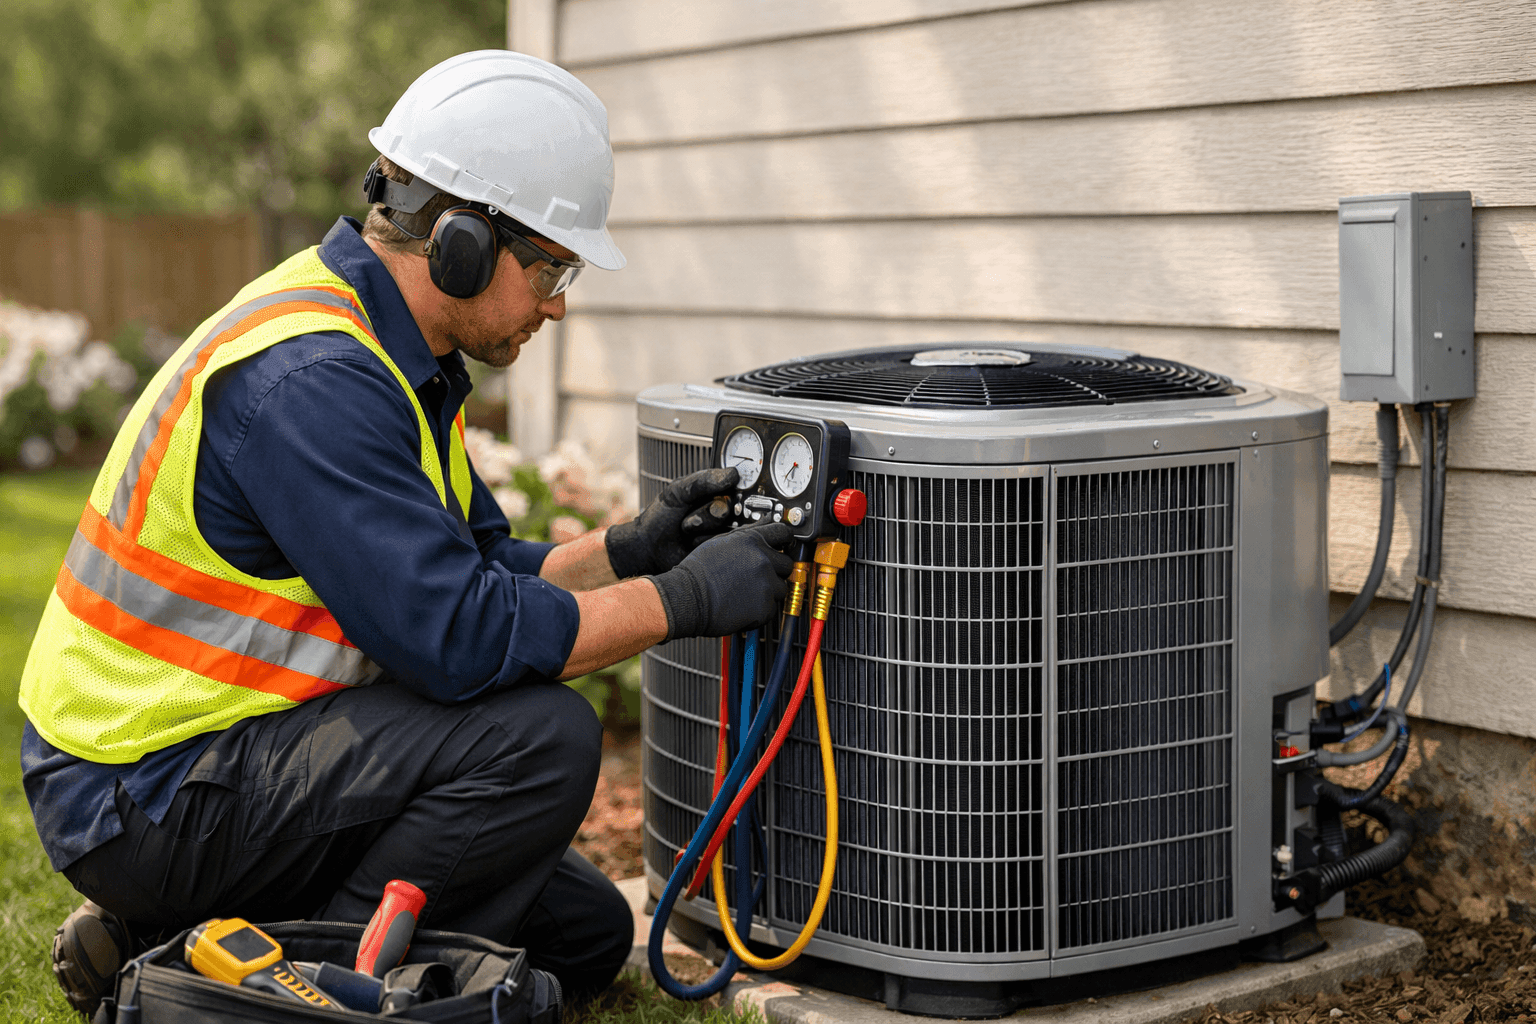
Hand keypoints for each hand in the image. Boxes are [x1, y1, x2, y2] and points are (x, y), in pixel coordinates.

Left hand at [605, 467, 738, 577]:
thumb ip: (703, 480)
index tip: (720, 496)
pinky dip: (703, 542)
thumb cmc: (661, 516)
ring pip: (729, 526)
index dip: (735, 491)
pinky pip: (723, 543)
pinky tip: (691, 544)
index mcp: (717, 493)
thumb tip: (733, 475)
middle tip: (688, 518)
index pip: (740, 488)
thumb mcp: (678, 491)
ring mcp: (724, 532)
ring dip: (702, 528)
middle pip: (735, 508)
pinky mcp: (721, 551)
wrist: (648, 548)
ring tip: (686, 530)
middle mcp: (725, 512)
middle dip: (708, 513)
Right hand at [649, 523, 793, 638]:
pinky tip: (743, 606)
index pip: (784, 533)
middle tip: (757, 577)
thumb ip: (746, 534)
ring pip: (781, 588)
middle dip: (776, 571)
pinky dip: (760, 611)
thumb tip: (764, 525)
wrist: (686, 598)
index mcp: (752, 541)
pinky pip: (772, 609)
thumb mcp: (720, 542)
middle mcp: (762, 560)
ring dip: (768, 592)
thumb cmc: (698, 572)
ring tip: (745, 593)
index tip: (783, 546)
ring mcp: (765, 584)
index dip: (785, 541)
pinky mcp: (764, 607)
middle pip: (786, 564)